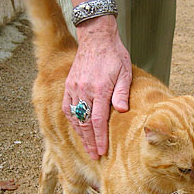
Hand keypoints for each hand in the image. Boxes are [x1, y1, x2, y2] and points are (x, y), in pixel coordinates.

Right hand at [62, 15, 131, 159]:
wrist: (97, 37)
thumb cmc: (115, 55)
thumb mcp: (125, 71)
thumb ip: (122, 92)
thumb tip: (121, 111)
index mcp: (100, 88)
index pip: (98, 120)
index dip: (100, 138)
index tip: (101, 151)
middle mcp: (84, 89)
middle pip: (85, 122)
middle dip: (90, 142)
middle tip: (94, 156)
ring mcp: (74, 87)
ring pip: (75, 117)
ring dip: (80, 134)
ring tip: (87, 147)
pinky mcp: (69, 84)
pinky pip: (67, 107)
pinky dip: (72, 121)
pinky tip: (77, 129)